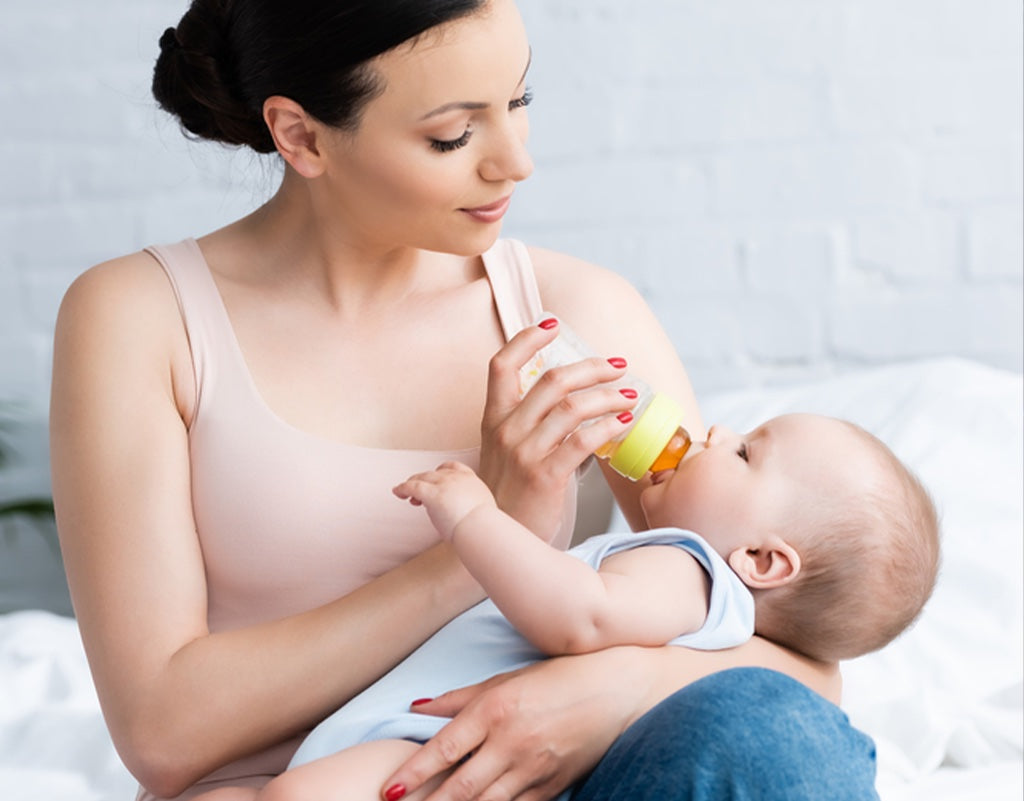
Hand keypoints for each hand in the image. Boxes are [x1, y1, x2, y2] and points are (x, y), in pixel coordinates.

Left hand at [381, 648, 645, 800]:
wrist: (620, 690)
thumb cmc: (560, 677)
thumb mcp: (507, 678)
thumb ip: (460, 698)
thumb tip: (418, 707)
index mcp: (496, 709)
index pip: (446, 747)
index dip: (415, 771)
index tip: (390, 789)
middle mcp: (512, 742)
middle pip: (461, 786)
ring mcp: (535, 768)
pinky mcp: (554, 787)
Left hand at [393, 462, 497, 540]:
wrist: (481, 529)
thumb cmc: (483, 527)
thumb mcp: (482, 509)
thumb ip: (472, 506)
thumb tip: (469, 515)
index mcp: (470, 480)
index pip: (453, 467)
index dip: (441, 472)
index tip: (436, 478)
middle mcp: (456, 478)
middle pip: (434, 473)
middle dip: (425, 481)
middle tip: (419, 495)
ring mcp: (444, 484)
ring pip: (422, 478)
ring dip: (412, 484)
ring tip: (405, 494)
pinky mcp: (432, 495)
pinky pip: (412, 487)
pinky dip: (403, 488)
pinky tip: (397, 492)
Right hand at [479, 321, 635, 539]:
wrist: (496, 540)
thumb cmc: (508, 497)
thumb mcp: (504, 453)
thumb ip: (525, 424)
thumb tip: (564, 400)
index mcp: (493, 420)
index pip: (501, 365)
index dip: (527, 339)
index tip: (553, 325)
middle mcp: (506, 431)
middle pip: (551, 380)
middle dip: (592, 367)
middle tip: (618, 367)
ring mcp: (524, 453)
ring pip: (572, 407)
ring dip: (608, 395)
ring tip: (630, 396)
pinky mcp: (544, 476)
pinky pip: (583, 440)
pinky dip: (609, 426)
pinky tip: (625, 423)